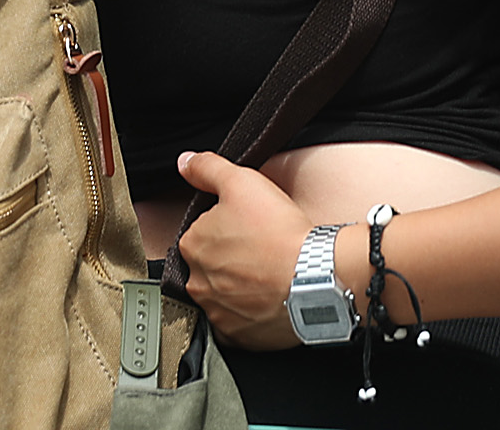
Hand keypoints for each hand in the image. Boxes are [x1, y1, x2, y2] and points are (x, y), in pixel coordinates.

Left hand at [172, 152, 305, 350]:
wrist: (314, 276)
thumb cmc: (278, 231)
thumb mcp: (242, 181)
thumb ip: (208, 169)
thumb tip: (184, 162)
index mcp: (193, 246)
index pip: (201, 234)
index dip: (226, 228)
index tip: (247, 228)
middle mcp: (198, 283)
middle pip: (209, 266)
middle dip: (229, 260)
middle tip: (259, 251)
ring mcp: (218, 313)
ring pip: (222, 296)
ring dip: (238, 288)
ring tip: (267, 275)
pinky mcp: (239, 337)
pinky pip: (239, 324)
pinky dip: (250, 315)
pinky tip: (268, 299)